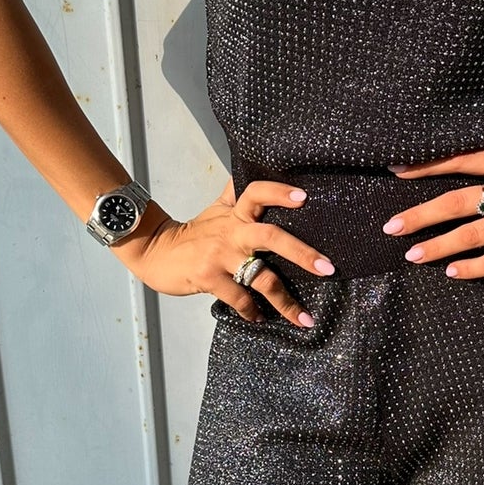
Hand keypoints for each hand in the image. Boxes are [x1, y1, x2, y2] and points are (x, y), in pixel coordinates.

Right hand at [114, 178, 335, 323]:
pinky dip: (253, 311)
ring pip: (261, 277)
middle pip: (271, 236)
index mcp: (235, 214)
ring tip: (305, 318)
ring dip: (285, 301)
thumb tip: (255, 166)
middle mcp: (231, 232)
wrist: (155, 253)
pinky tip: (261, 318)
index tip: (305, 197)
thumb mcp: (216, 209)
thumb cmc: (193, 233)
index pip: (257, 193)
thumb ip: (236, 193)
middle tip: (328, 268)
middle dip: (303, 253)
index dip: (279, 192)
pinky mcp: (209, 279)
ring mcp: (220, 256)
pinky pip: (240, 298)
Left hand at [384, 115, 483, 277]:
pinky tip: (452, 272)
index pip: (464, 160)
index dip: (428, 165)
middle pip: (457, 201)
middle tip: (391, 225)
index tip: (397, 171)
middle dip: (420, 214)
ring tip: (411, 253)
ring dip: (438, 245)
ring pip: (472, 234)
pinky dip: (473, 268)